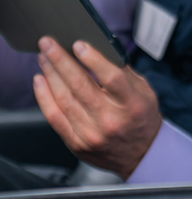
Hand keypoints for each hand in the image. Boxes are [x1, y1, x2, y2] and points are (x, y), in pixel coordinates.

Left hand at [34, 37, 162, 178]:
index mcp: (133, 104)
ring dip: (51, 74)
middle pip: (80, 85)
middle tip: (48, 43)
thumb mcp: (145, 92)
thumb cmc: (142, 118)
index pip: (111, 78)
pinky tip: (40, 80)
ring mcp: (92, 134)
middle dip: (60, 60)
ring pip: (64, 99)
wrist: (141, 155)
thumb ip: (123, 72)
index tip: (79, 44)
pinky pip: (54, 117)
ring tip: (44, 57)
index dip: (93, 59)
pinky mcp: (76, 143)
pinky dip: (44, 96)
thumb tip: (96, 49)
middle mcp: (111, 120)